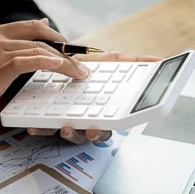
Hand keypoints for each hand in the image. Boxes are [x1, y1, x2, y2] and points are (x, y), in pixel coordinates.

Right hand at [0, 18, 88, 129]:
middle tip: (83, 64)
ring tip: (79, 73)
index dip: (58, 37)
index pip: (34, 27)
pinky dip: (47, 62)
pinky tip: (60, 67)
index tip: (74, 50)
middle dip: (67, 50)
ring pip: (38, 50)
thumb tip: (44, 25)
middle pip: (40, 38)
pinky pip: (27, 62)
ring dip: (64, 62)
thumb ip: (16, 43)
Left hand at [27, 51, 161, 143]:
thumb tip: (161, 60)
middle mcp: (91, 116)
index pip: (113, 123)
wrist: (56, 58)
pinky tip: (33, 125)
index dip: (106, 129)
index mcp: (107, 107)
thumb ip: (136, 62)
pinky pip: (48, 127)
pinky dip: (42, 127)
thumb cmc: (89, 63)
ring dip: (68, 134)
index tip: (102, 129)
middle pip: (93, 133)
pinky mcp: (51, 117)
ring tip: (62, 127)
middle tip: (87, 131)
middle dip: (88, 135)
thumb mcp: (113, 61)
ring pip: (73, 135)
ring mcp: (72, 118)